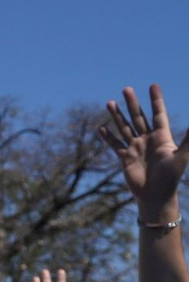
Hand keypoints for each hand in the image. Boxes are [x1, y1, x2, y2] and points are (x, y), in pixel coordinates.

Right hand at [99, 84, 188, 222]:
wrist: (155, 195)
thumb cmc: (171, 177)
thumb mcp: (182, 156)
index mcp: (162, 136)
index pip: (158, 114)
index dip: (156, 100)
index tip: (152, 86)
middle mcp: (147, 139)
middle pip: (139, 117)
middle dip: (133, 103)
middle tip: (126, 89)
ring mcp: (135, 148)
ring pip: (125, 128)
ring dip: (117, 116)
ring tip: (110, 103)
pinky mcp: (125, 158)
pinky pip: (115, 145)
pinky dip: (108, 137)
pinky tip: (101, 128)